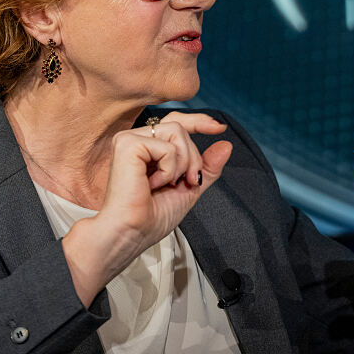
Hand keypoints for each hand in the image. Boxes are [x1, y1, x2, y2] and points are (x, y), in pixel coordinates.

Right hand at [63, 113, 231, 304]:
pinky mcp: (127, 144)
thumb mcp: (189, 188)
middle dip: (193, 158)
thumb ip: (206, 167)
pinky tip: (153, 184)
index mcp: (146, 148)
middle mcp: (135, 139)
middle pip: (180, 128)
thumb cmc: (152, 217)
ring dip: (183, 163)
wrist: (133, 232)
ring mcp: (129, 139)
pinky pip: (167, 146)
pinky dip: (169, 169)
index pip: (174, 123)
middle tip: (186, 182)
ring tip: (166, 184)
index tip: (219, 128)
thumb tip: (226, 144)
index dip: (198, 121)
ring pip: (177, 132)